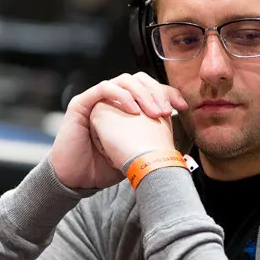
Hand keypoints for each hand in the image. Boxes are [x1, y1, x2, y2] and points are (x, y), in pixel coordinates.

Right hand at [49, 73, 185, 189]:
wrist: (77, 179)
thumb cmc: (102, 168)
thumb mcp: (135, 153)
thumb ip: (150, 140)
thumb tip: (177, 141)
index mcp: (124, 108)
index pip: (149, 90)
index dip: (167, 93)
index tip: (181, 106)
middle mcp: (111, 100)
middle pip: (139, 80)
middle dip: (156, 91)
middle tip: (166, 111)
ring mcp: (96, 100)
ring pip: (124, 81)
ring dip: (142, 93)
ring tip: (153, 112)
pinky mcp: (81, 103)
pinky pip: (104, 89)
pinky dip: (121, 95)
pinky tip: (133, 110)